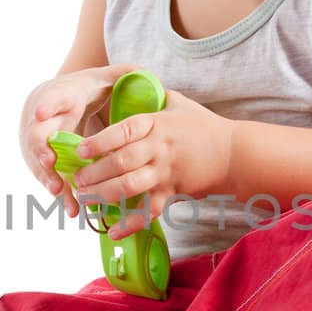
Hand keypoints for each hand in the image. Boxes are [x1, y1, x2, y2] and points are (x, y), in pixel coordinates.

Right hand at [19, 63, 140, 216]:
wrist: (55, 102)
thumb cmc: (84, 91)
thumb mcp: (101, 79)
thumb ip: (122, 75)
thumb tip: (145, 74)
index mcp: (58, 96)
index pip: (50, 98)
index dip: (46, 106)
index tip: (42, 113)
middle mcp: (41, 121)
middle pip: (36, 135)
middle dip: (40, 149)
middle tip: (49, 162)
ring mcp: (37, 143)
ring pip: (39, 163)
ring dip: (49, 178)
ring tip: (59, 191)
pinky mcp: (41, 162)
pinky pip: (49, 180)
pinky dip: (60, 194)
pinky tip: (72, 209)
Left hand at [73, 87, 234, 238]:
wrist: (234, 154)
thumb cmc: (204, 126)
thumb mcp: (178, 103)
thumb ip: (154, 95)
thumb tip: (132, 80)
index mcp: (157, 124)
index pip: (123, 131)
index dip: (100, 141)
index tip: (81, 149)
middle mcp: (159, 149)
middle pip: (121, 162)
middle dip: (95, 172)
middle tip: (76, 179)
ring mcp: (166, 173)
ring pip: (131, 187)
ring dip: (105, 194)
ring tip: (86, 198)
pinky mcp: (173, 193)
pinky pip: (150, 211)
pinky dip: (131, 223)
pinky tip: (114, 230)